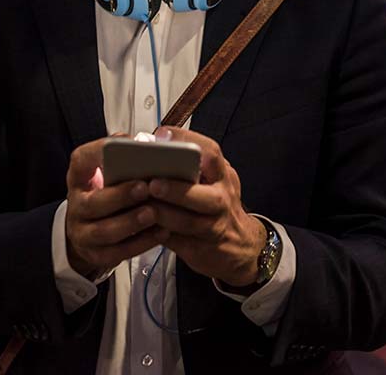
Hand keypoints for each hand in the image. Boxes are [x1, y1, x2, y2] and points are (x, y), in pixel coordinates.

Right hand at [66, 137, 168, 276]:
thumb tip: (145, 141)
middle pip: (93, 202)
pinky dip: (141, 243)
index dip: (99, 152)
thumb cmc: (107, 191)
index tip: (121, 146)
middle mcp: (76, 205)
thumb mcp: (107, 171)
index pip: (81, 160)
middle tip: (144, 188)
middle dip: (121, 195)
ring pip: (104, 231)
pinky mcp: (95, 254)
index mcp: (79, 177)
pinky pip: (117, 253)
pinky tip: (160, 232)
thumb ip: (122, 156)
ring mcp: (82, 233)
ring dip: (131, 222)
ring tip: (153, 213)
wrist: (89, 228)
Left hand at [147, 127, 266, 288]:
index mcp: (222, 175)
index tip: (162, 137)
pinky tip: (144, 226)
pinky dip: (159, 233)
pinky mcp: (201, 249)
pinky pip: (178, 242)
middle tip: (153, 183)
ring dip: (163, 214)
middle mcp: (222, 199)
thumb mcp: (214, 180)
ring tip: (143, 206)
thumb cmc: (218, 205)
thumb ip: (191, 166)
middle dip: (177, 189)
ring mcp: (214, 226)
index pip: (210, 153)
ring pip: (189, 222)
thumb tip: (151, 146)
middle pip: (204, 195)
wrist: (242, 247)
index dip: (186, 142)